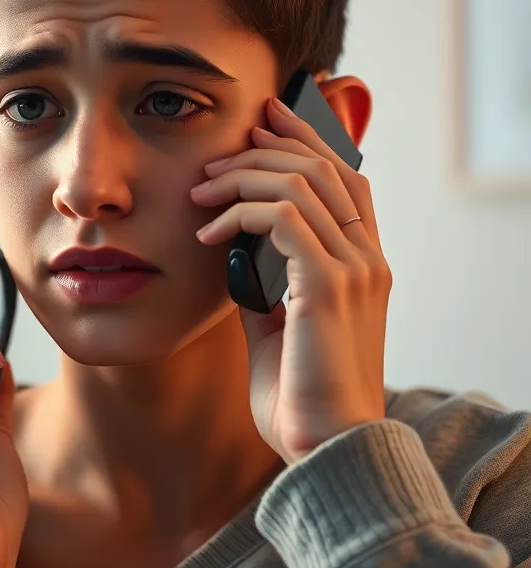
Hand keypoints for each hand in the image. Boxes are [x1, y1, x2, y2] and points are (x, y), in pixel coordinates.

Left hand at [190, 95, 391, 463]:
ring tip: (199, 195)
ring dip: (242, 177)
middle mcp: (367, 258)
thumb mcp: (275, 325)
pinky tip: (207, 236)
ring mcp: (354, 269)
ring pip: (301, 182)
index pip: (344, 178)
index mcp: (362, 263)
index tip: (262, 120)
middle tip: (216, 155)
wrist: (322, 447)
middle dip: (267, 145)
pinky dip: (239, 213)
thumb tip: (230, 250)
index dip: (305, 141)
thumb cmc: (298, 394)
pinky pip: (284, 218)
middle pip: (324, 167)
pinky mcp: (327, 286)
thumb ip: (262, 282)